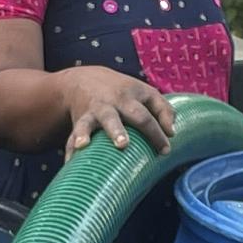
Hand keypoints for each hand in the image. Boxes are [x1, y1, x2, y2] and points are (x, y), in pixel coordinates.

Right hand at [60, 65, 175, 159]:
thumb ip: (164, 109)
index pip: (145, 116)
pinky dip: (70, 149)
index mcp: (129, 97)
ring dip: (84, 134)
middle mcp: (109, 104)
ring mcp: (91, 113)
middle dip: (117, 130)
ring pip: (87, 123)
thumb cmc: (123, 92)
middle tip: (122, 144)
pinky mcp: (78, 122)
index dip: (156, 133)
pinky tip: (69, 162)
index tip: (165, 150)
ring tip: (83, 145)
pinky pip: (71, 137)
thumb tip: (172, 133)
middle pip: (114, 116)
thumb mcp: (145, 93)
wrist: (84, 80)